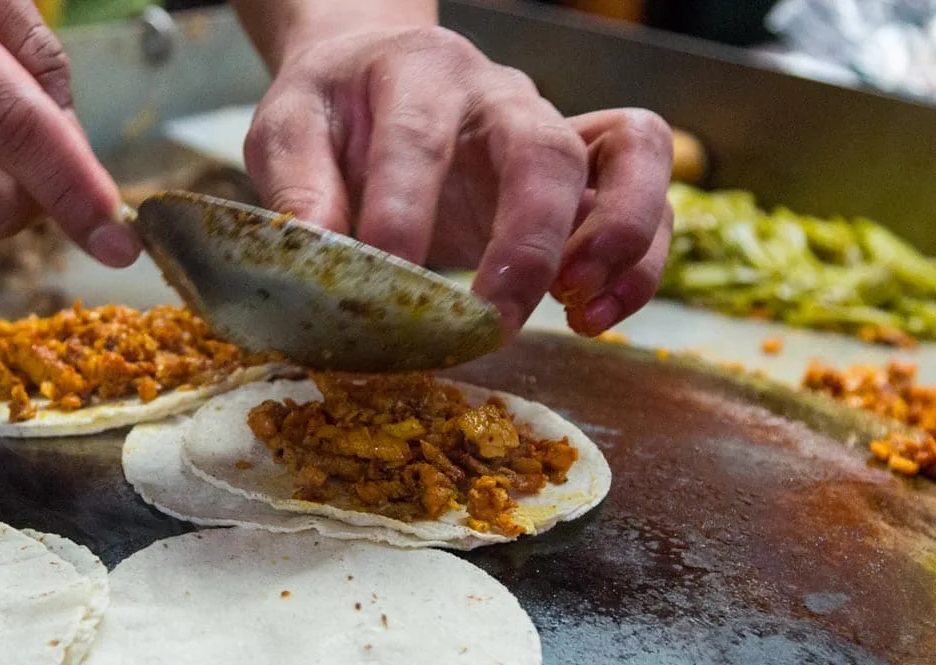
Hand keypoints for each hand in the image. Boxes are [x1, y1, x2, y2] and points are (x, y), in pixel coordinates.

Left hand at [242, 26, 672, 338]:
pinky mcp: (579, 174)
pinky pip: (648, 195)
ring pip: (631, 154)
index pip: (419, 138)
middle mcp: (500, 96)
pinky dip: (638, 260)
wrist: (372, 71)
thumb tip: (322, 265)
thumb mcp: (288, 132)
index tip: (390, 284)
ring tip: (580, 310)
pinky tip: (589, 314)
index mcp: (417, 75)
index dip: (406, 212)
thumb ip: (299, 190)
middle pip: (545, 149)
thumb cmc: (334, 111)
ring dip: (619, 239)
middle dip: (528, 245)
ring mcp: (551, 129)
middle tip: (496, 321)